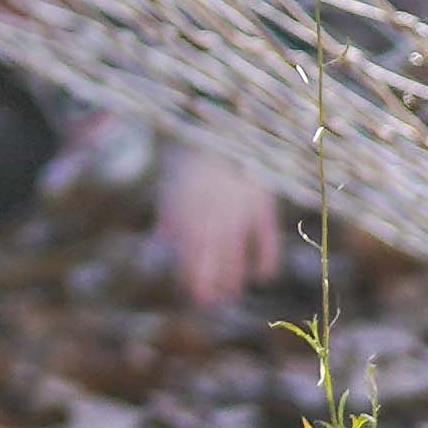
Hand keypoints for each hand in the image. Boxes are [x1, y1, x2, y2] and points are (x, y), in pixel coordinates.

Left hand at [153, 142, 283, 308]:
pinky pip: (265, 237)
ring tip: (232, 294)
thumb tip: (161, 243)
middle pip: (211, 259)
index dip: (193, 278)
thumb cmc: (193, 157)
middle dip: (211, 284)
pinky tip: (263, 276)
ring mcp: (238, 209)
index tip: (196, 295)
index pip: (189, 254)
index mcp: (186, 210)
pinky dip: (266, 258)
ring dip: (233, 278)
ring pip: (235, 253)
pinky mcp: (261, 203)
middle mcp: (211, 214)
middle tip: (213, 302)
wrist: (221, 125)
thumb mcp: (172, 183)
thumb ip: (168, 214)